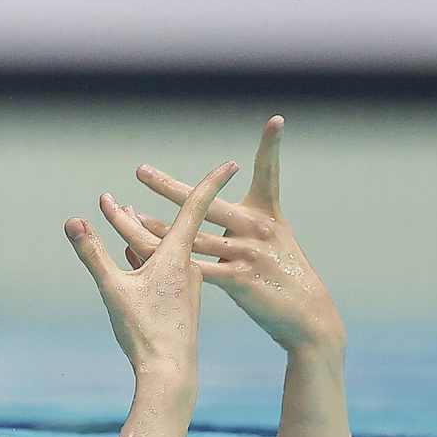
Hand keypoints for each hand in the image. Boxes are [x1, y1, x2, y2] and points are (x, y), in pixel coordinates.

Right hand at [67, 158, 236, 383]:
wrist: (171, 373)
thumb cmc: (146, 331)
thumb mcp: (113, 289)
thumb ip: (93, 253)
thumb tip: (73, 221)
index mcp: (178, 256)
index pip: (196, 206)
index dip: (212, 180)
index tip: (232, 161)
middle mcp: (188, 266)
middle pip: (164, 228)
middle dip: (135, 213)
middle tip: (111, 199)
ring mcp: (186, 284)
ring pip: (162, 250)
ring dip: (139, 235)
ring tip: (120, 216)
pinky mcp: (181, 301)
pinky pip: (164, 270)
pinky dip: (146, 258)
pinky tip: (133, 256)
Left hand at [104, 116, 341, 354]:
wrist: (308, 315)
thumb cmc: (286, 274)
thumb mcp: (275, 239)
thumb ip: (244, 221)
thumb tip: (213, 209)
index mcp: (267, 212)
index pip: (268, 172)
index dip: (271, 145)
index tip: (276, 121)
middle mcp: (257, 226)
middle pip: (205, 203)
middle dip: (169, 187)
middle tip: (141, 171)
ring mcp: (248, 252)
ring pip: (192, 238)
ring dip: (156, 229)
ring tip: (128, 216)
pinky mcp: (240, 279)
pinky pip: (196, 269)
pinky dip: (170, 264)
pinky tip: (145, 258)